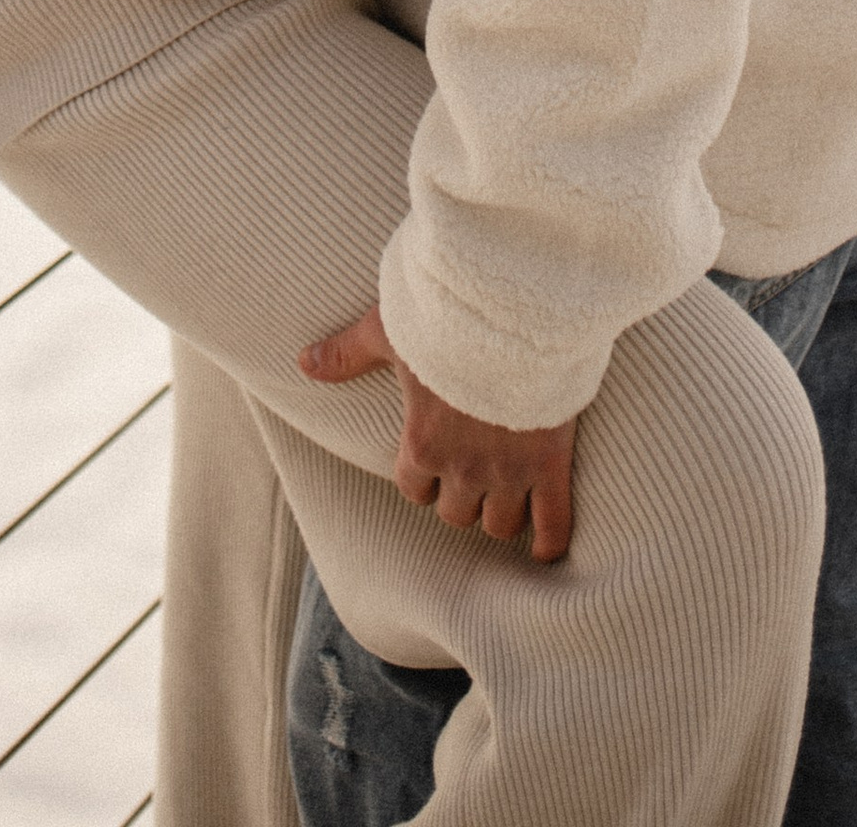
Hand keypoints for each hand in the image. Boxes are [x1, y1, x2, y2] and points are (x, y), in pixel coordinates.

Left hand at [302, 304, 575, 562]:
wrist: (513, 310)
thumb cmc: (447, 318)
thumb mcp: (389, 330)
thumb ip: (348, 353)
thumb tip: (304, 362)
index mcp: (422, 443)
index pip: (414, 489)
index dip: (423, 478)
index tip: (434, 460)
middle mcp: (464, 468)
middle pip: (457, 515)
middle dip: (462, 498)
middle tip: (474, 474)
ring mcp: (510, 471)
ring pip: (499, 525)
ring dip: (500, 515)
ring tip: (508, 497)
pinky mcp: (550, 464)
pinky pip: (552, 525)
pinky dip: (549, 542)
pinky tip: (545, 547)